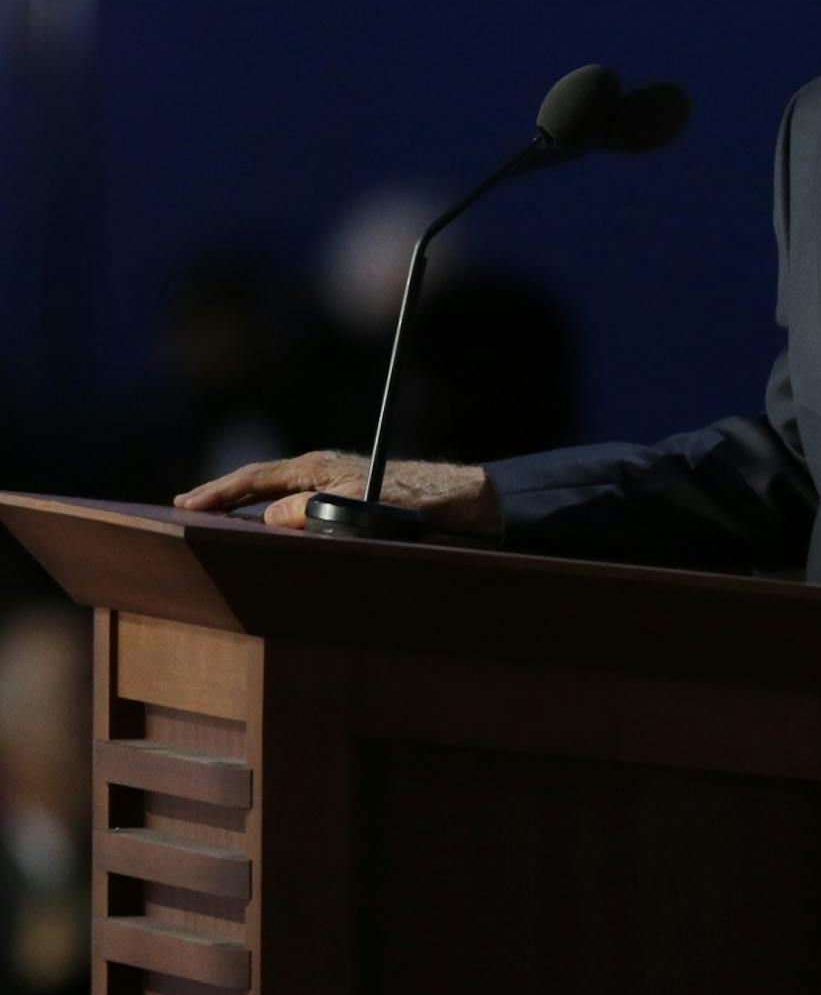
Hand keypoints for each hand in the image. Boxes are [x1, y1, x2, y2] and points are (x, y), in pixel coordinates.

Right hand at [174, 451, 502, 535]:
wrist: (462, 498)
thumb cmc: (414, 500)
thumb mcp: (360, 507)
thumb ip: (314, 512)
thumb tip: (268, 518)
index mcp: (316, 466)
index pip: (255, 478)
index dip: (217, 492)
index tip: (184, 504)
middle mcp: (320, 470)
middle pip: (259, 482)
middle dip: (222, 494)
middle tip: (184, 506)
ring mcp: (333, 482)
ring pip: (277, 493)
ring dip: (245, 505)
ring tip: (214, 517)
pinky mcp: (348, 497)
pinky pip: (299, 505)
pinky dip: (274, 514)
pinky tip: (267, 527)